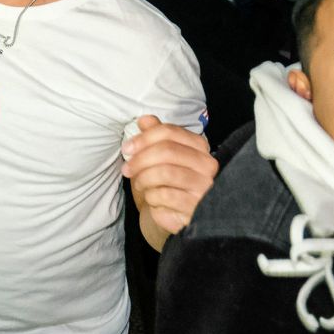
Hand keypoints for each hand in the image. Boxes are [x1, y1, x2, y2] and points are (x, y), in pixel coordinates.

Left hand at [121, 115, 217, 234]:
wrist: (174, 213)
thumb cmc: (166, 181)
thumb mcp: (160, 155)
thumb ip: (155, 136)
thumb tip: (145, 120)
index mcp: (199, 146)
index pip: (170, 132)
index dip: (144, 138)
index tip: (127, 148)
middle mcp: (207, 164)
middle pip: (167, 151)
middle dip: (140, 159)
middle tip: (126, 169)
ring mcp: (204, 186)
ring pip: (165, 172)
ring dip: (143, 178)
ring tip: (138, 184)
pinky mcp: (196, 207)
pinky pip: (165, 195)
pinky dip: (150, 195)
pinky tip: (151, 198)